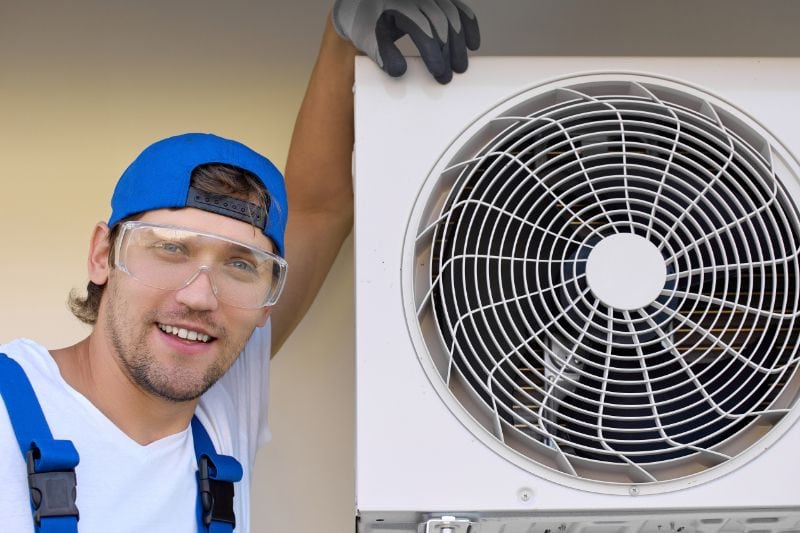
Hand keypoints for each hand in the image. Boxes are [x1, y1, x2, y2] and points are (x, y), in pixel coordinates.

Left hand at [332, 0, 479, 83]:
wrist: (363, 3)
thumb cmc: (365, 21)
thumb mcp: (367, 38)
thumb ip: (382, 54)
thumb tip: (399, 71)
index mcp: (398, 6)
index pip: (422, 28)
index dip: (433, 53)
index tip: (439, 73)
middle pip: (441, 23)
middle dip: (448, 52)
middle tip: (449, 77)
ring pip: (452, 15)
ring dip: (460, 43)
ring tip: (460, 66)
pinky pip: (458, 8)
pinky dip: (468, 24)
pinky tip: (472, 44)